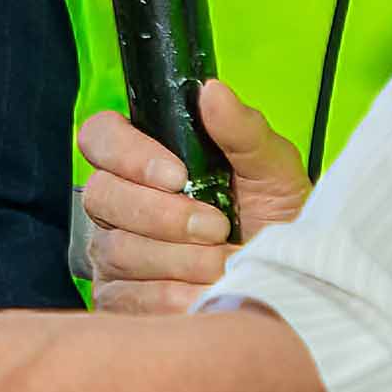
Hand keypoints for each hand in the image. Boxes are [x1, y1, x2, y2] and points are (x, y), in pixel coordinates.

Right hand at [76, 83, 306, 312]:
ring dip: (179, 259)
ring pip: (118, 250)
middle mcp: (118, 203)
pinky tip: (205, 292)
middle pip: (102, 196)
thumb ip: (243, 129)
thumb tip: (213, 91)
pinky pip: (128, 297)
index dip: (128, 154)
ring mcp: (112, 252)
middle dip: (164, 215)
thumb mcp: (272, 169)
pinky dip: (173, 296)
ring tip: (223, 262)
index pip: (100, 136)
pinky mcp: (119, 299)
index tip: (177, 175)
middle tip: (215, 226)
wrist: (291, 281)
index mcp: (144, 158)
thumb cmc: (276, 219)